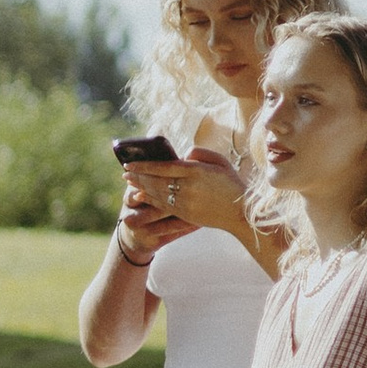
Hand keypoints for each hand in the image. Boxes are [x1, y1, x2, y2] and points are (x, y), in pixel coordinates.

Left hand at [120, 153, 247, 254]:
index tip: (130, 163)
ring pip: (157, 194)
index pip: (164, 167)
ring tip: (130, 181)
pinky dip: (150, 199)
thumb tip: (181, 155)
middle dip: (138, 176)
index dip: (144, 166)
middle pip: (156, 181)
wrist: (241, 212)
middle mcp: (189, 188)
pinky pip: (162, 206)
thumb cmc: (231, 183)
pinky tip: (141, 195)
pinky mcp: (185, 215)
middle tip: (125, 172)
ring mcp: (186, 203)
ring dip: (141, 187)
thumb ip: (199, 153)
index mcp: (197, 171)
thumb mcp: (220, 161)